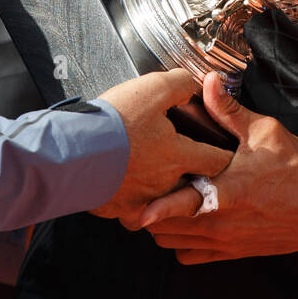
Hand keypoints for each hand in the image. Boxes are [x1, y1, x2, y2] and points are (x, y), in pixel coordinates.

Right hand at [92, 69, 232, 229]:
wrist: (71, 153)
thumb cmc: (113, 123)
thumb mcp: (151, 89)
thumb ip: (179, 84)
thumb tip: (194, 85)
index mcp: (179, 156)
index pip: (217, 161)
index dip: (223, 155)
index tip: (225, 153)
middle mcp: (166, 185)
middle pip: (193, 187)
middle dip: (193, 177)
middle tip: (188, 165)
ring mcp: (143, 202)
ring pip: (165, 202)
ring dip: (165, 192)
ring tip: (157, 178)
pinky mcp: (119, 210)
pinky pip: (135, 214)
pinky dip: (135, 204)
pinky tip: (129, 191)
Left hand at [137, 73, 297, 263]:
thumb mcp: (264, 132)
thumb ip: (229, 110)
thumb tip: (207, 81)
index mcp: (223, 192)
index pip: (176, 205)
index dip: (151, 206)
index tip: (131, 201)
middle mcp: (219, 222)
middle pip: (165, 229)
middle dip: (150, 210)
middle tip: (143, 189)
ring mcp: (225, 242)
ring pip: (174, 244)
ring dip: (163, 227)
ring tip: (160, 204)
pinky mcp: (234, 252)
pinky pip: (193, 257)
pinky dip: (182, 243)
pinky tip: (184, 223)